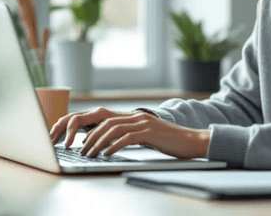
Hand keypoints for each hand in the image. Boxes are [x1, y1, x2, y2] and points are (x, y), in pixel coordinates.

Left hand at [49, 107, 210, 158]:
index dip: (90, 126)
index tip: (79, 138)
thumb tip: (111, 143)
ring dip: (98, 142)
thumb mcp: (146, 136)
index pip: (104, 117)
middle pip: (104, 121)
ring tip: (90, 153)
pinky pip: (126, 137)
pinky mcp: (149, 132)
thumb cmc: (168, 142)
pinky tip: (107, 154)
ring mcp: (143, 123)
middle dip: (89, 134)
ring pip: (112, 128)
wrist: (191, 141)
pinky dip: (114, 146)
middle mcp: (136, 116)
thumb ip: (130, 135)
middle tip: (80, 148)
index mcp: (133, 117)